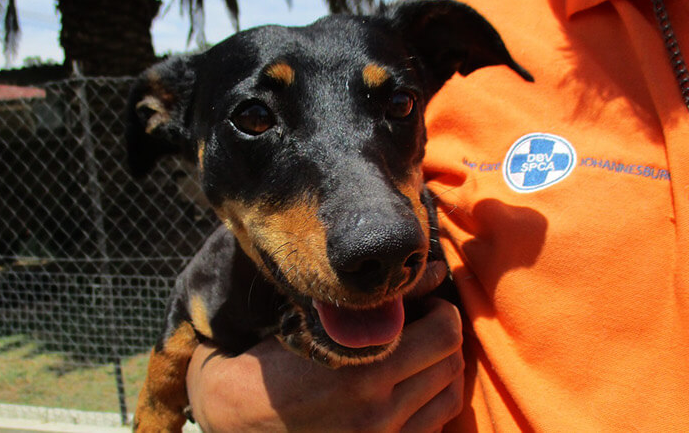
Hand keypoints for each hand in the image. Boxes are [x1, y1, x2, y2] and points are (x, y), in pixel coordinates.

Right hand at [186, 294, 464, 431]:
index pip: (444, 332)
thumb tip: (436, 271)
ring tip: (418, 359)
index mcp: (364, 372)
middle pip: (452, 364)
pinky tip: (409, 391)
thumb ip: (385, 302)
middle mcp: (378, 412)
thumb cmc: (272, 365)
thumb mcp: (320, 326)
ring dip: (442, 372)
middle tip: (422, 328)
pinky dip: (431, 404)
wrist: (236, 421)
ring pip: (450, 397)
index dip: (440, 310)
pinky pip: (434, 427)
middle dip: (443, 339)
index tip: (422, 306)